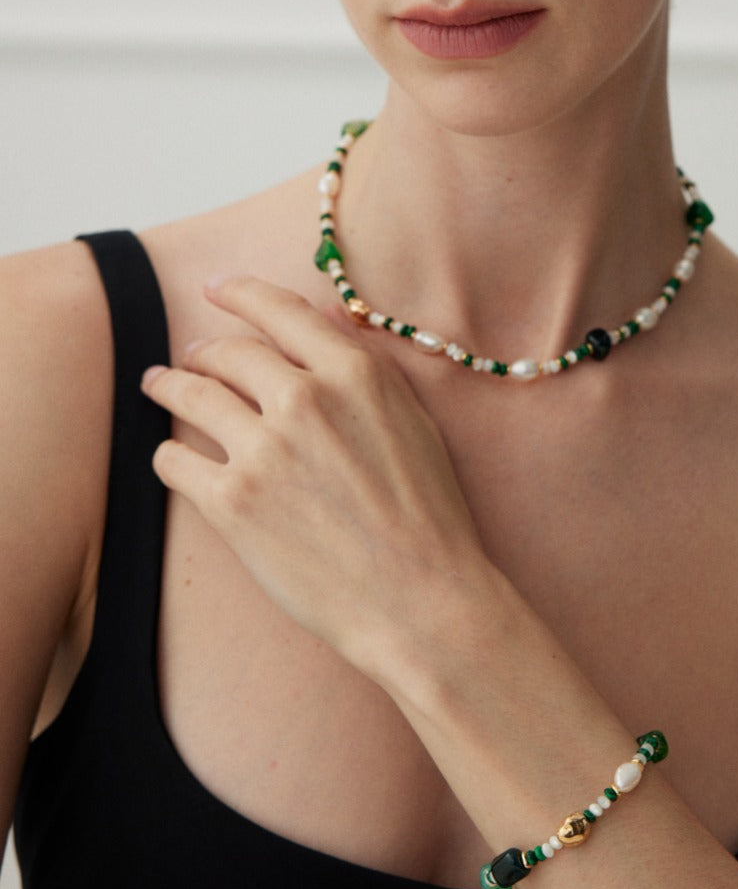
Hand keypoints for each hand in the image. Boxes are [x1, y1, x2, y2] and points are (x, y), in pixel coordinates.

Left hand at [141, 276, 490, 685]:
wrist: (419, 599)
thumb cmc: (428, 514)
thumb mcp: (413, 420)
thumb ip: (363, 364)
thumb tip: (324, 317)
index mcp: (355, 373)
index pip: (280, 310)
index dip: (239, 293)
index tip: (216, 289)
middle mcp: (305, 400)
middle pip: (228, 352)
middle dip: (202, 350)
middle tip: (189, 356)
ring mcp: (264, 450)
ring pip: (191, 395)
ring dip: (167, 385)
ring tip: (157, 385)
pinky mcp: (233, 503)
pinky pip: (175, 461)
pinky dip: (168, 454)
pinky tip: (171, 457)